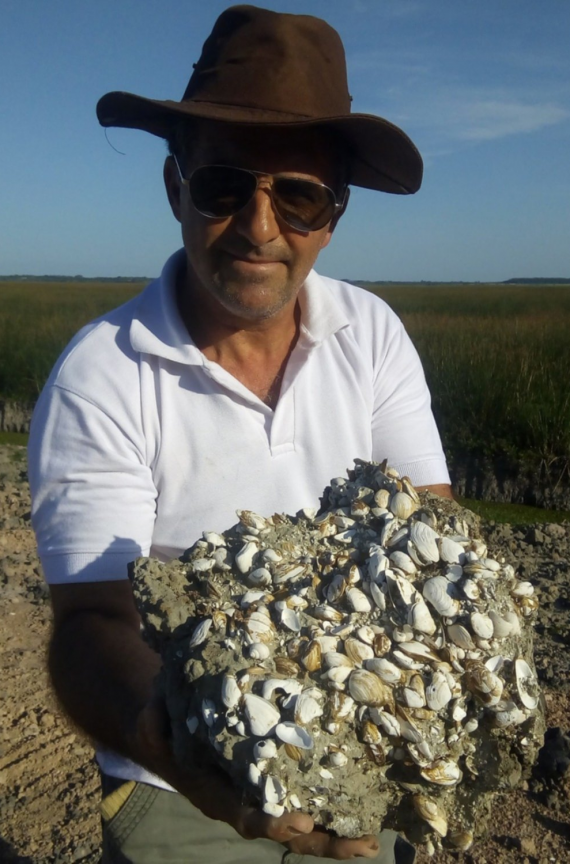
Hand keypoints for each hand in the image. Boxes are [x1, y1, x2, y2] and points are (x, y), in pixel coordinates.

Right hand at [133, 697, 380, 857]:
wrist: (170, 736)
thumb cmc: (163, 727)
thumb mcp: (151, 723)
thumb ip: (153, 722)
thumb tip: (153, 713)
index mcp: (215, 796)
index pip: (246, 816)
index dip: (272, 822)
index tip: (301, 821)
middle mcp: (242, 806)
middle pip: (284, 834)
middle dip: (320, 842)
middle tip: (358, 845)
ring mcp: (260, 800)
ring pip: (300, 829)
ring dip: (335, 838)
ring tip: (372, 842)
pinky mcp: (274, 786)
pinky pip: (304, 803)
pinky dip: (331, 815)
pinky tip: (364, 818)